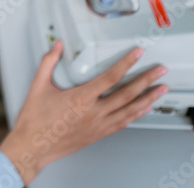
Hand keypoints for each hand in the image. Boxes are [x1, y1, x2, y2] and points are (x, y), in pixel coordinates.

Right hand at [0, 42, 166, 183]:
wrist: (33, 146)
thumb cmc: (35, 121)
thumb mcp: (38, 86)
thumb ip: (48, 62)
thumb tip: (56, 46)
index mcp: (81, 99)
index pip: (110, 77)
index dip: (127, 63)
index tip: (137, 54)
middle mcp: (93, 113)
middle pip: (127, 94)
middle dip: (147, 80)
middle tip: (160, 71)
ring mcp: (98, 125)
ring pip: (130, 111)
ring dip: (148, 99)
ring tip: (160, 89)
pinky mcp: (98, 134)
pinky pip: (123, 123)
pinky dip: (136, 115)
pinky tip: (143, 109)